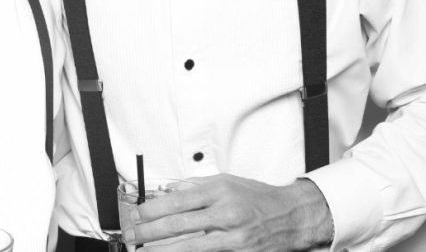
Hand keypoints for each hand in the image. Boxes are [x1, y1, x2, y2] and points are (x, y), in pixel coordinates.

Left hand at [126, 175, 332, 250]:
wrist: (292, 216)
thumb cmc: (259, 197)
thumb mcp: (228, 181)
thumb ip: (198, 187)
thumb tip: (170, 191)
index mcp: (220, 191)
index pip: (178, 200)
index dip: (153, 209)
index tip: (137, 214)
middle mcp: (226, 214)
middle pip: (179, 225)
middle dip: (150, 232)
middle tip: (132, 235)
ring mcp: (234, 238)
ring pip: (190, 246)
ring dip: (163, 250)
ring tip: (144, 251)